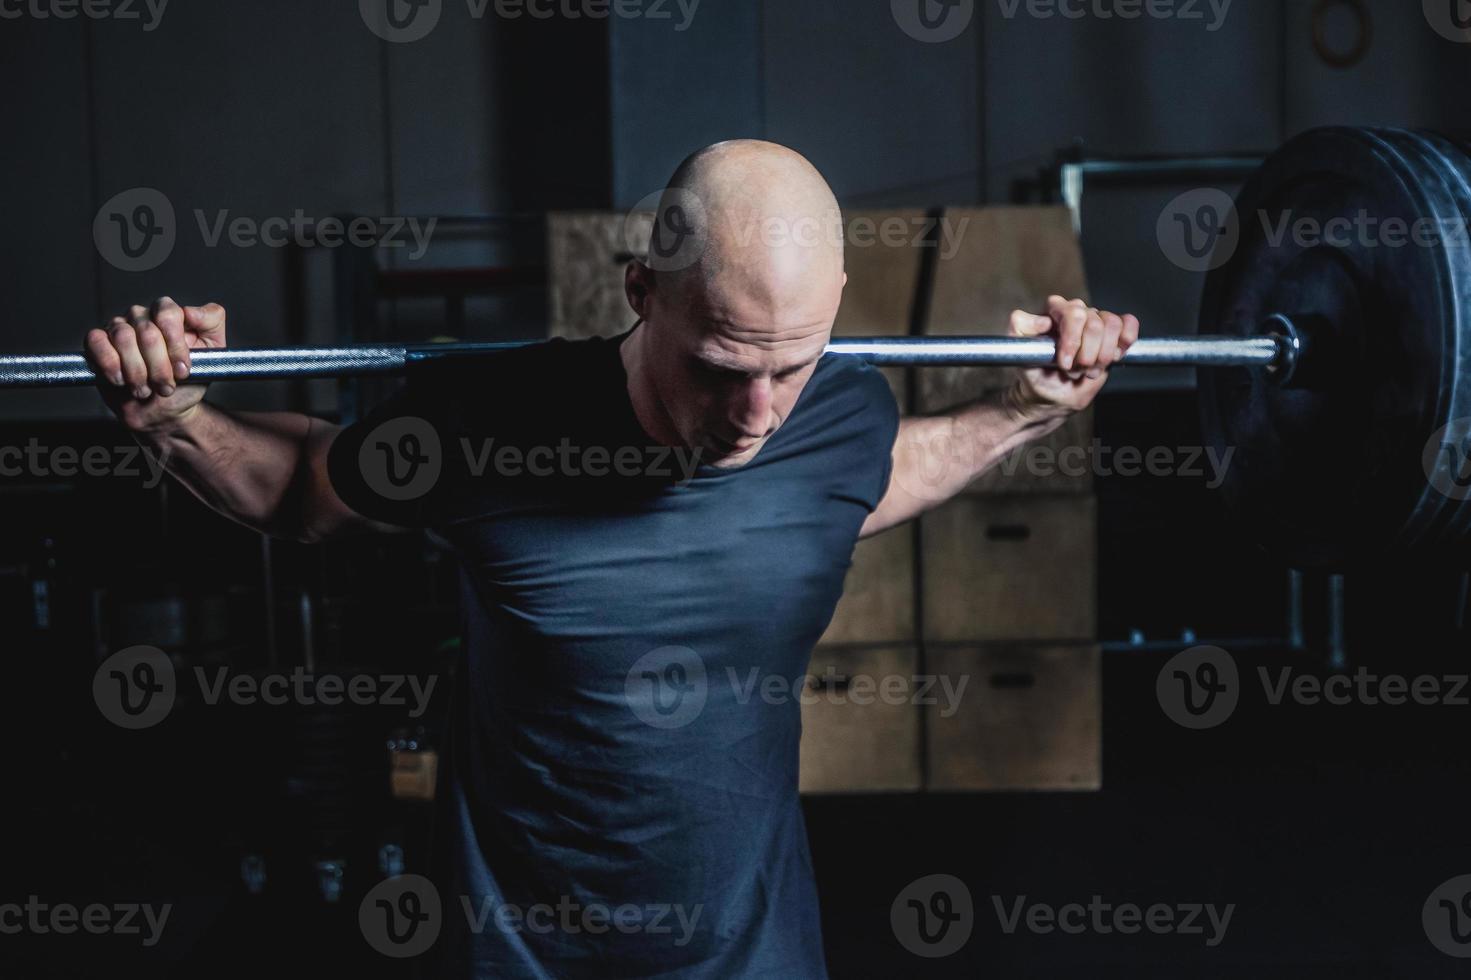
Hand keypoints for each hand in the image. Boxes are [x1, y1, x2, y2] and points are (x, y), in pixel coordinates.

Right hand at [85, 297, 227, 432]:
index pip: (168, 313)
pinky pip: (97, 341)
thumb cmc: (188, 382)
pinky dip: (110, 365)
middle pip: (147, 331)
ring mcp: (118, 327)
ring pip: (123, 337)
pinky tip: (121, 381)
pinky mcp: (98, 342)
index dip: (176, 345)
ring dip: (137, 371)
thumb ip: (212, 323)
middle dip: (159, 367)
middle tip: (166, 386)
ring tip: (146, 389)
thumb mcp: (214, 354)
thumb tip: (190, 311)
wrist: (165, 411)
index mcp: (169, 314)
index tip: (183, 370)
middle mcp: (142, 316)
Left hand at [1006, 295, 1138, 421]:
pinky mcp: (1114, 334)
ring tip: (1087, 369)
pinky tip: (1113, 356)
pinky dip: (1125, 341)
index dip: (1073, 341)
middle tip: (1073, 370)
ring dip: (1102, 355)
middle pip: (1095, 323)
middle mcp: (1077, 312)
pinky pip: (1129, 324)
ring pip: (1113, 325)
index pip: (1073, 314)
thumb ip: (1019, 328)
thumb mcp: (1018, 352)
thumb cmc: (1035, 374)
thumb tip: (1043, 320)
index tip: (1064, 363)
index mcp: (1055, 311)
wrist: (1051, 396)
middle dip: (1086, 354)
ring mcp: (1096, 322)